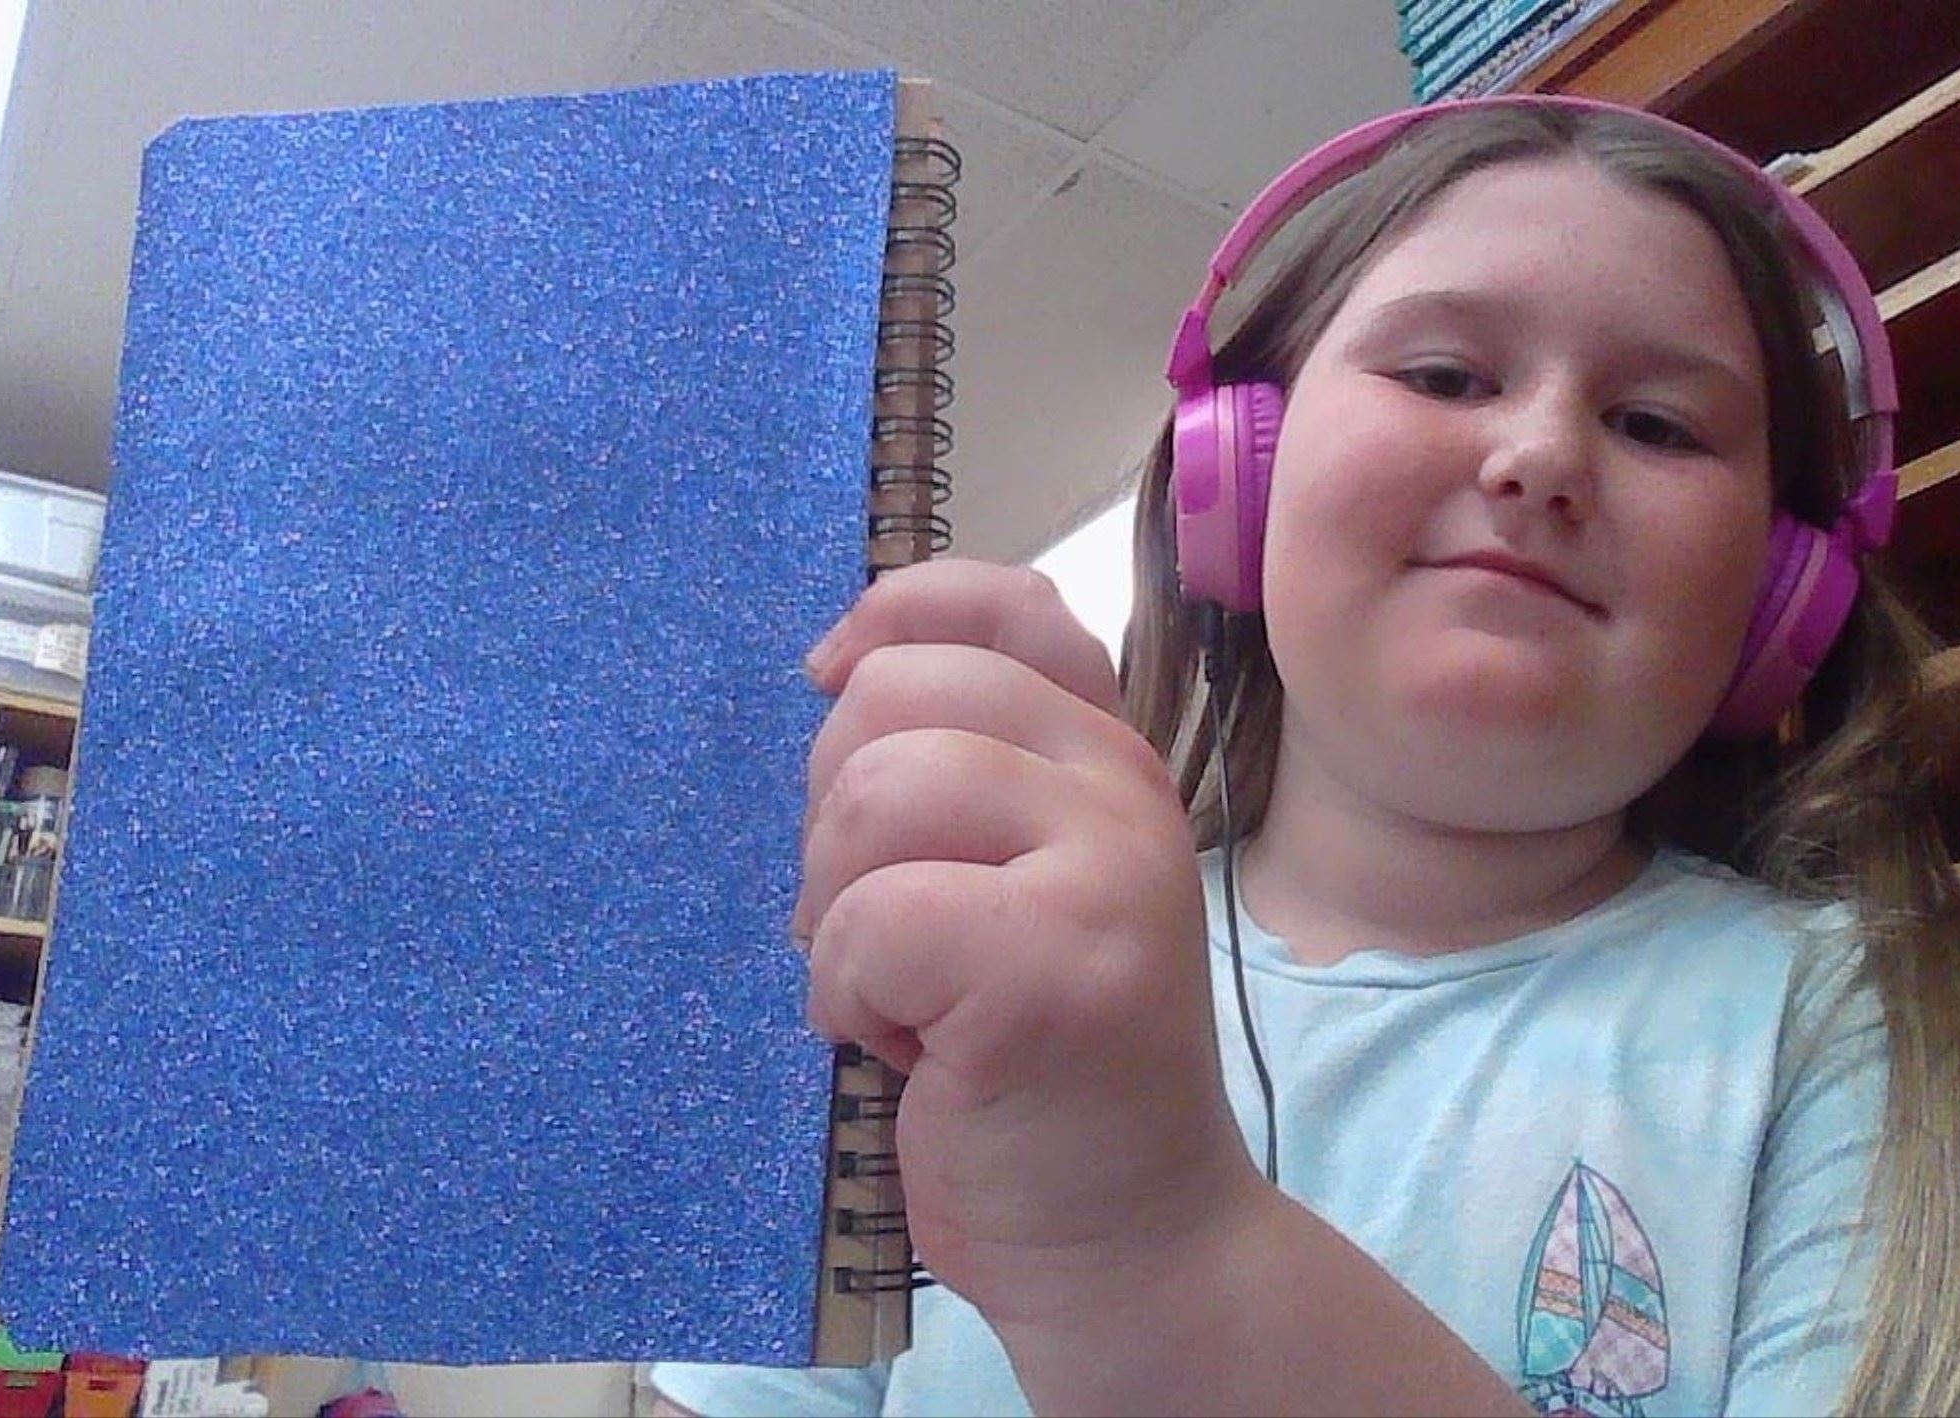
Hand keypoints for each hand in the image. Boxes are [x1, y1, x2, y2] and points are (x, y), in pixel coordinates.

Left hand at [793, 559, 1261, 1329]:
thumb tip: (836, 673)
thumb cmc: (1039, 1072)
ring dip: (837, 916)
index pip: (1004, 605)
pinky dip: (848, 995)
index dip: (893, 620)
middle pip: (899, 697)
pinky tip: (904, 1050)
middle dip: (834, 817)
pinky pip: (872, 920)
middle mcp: (1123, 789)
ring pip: (875, 796)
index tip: (832, 686)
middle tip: (885, 933)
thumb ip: (964, 779)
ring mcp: (1106, 868)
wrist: (1128, 1241)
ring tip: (899, 996)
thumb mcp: (1014, 890)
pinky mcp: (1057, 963)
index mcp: (1107, 758)